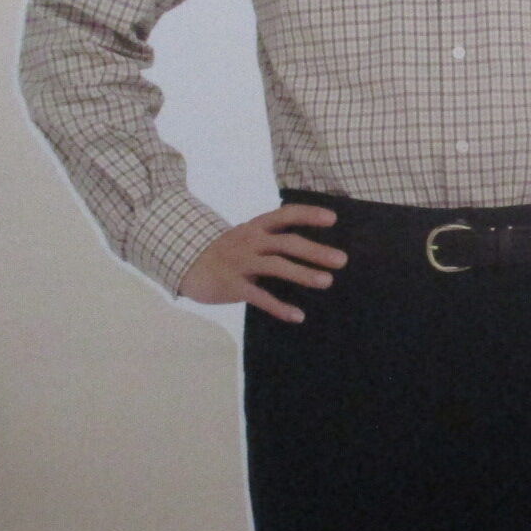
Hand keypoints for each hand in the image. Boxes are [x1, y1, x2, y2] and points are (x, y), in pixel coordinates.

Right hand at [177, 203, 345, 322]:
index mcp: (256, 227)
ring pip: (275, 266)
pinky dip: (279, 307)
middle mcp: (250, 241)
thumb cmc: (230, 251)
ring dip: (302, 274)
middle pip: (286, 243)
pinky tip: (298, 316)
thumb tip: (316, 247)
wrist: (189, 265)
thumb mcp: (249, 236)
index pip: (285, 214)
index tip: (333, 219)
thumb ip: (275, 238)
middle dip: (315, 250)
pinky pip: (259, 297)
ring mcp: (241, 263)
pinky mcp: (233, 286)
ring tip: (327, 281)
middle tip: (341, 260)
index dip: (308, 214)